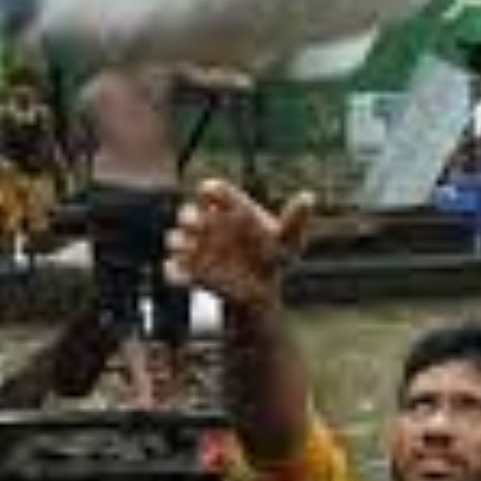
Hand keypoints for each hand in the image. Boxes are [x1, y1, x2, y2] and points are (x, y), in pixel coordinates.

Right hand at [165, 178, 312, 306]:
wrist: (261, 291)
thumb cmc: (274, 256)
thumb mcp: (288, 240)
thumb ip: (295, 219)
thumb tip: (308, 196)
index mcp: (229, 209)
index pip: (215, 191)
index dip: (211, 190)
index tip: (209, 192)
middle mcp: (207, 224)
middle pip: (187, 213)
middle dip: (188, 217)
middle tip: (199, 222)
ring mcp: (195, 247)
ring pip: (175, 239)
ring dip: (179, 243)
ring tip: (188, 249)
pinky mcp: (189, 271)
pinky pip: (172, 270)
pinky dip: (175, 272)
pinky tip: (186, 276)